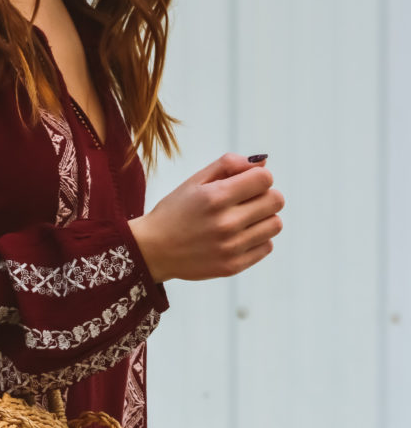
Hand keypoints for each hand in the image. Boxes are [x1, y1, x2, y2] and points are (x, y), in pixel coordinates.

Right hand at [127, 152, 284, 282]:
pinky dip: (258, 240)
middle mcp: (225, 223)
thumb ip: (228, 165)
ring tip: (243, 220)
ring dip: (264, 219)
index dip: (259, 177)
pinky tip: (239, 237)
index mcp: (215, 197)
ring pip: (275, 224)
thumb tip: (263, 161)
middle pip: (276, 201)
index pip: (265, 178)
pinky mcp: (232, 266)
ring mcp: (230, 247)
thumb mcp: (195, 181)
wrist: (152, 251)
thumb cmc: (174, 212)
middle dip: (264, 196)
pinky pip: (266, 247)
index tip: (246, 184)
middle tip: (246, 202)